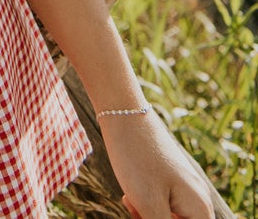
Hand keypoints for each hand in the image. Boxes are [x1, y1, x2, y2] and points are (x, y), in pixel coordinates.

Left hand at [100, 111, 216, 218]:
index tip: (151, 212)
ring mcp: (183, 188)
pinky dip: (144, 205)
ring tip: (130, 198)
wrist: (123, 114)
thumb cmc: (137, 159)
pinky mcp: (168, 180)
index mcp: (200, 210)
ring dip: (146, 217)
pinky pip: (160, 205)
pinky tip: (129, 193)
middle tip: (134, 209)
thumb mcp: (149, 206)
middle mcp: (197, 200)